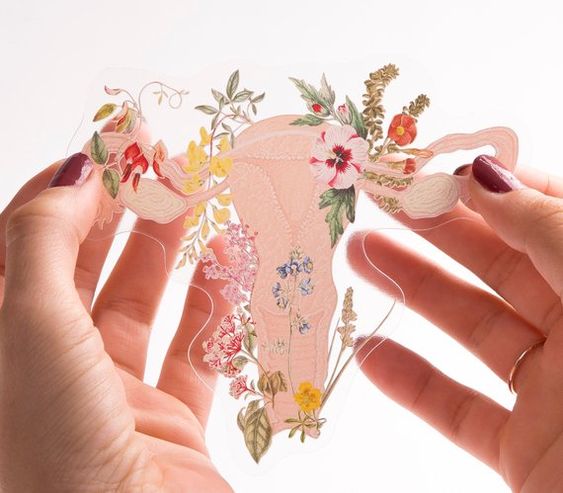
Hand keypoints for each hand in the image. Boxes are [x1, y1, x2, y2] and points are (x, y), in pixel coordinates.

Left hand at [0, 152, 232, 491]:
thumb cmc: (55, 452)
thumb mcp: (31, 329)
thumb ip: (43, 243)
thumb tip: (72, 172)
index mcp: (4, 346)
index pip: (23, 250)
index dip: (60, 195)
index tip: (105, 150)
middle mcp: (51, 372)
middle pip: (82, 272)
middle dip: (118, 212)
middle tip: (156, 162)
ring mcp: (113, 397)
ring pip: (141, 305)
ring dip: (166, 250)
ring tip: (192, 196)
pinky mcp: (169, 421)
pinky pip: (192, 350)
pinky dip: (212, 303)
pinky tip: (227, 259)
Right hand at [349, 155, 562, 491]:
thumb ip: (549, 232)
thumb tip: (485, 172)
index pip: (549, 218)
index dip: (490, 188)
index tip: (429, 166)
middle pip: (502, 266)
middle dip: (435, 228)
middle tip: (377, 199)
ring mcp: (558, 397)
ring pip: (474, 329)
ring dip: (411, 291)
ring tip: (356, 254)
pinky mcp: (528, 453)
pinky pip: (462, 410)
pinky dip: (413, 382)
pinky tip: (369, 353)